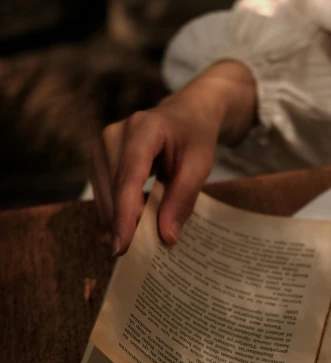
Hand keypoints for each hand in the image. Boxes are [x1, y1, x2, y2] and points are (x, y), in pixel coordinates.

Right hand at [90, 61, 255, 255]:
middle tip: (144, 250)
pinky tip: (139, 213)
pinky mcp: (99, 156)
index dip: (125, 216)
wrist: (188, 112)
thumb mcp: (200, 165)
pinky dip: (119, 209)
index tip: (122, 247)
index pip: (128, 179)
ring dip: (122, 217)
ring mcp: (102, 144)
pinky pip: (103, 193)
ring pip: (104, 195)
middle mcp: (114, 134)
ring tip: (147, 227)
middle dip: (125, 223)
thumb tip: (166, 237)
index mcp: (143, 129)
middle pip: (113, 191)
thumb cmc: (196, 137)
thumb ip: (183, 199)